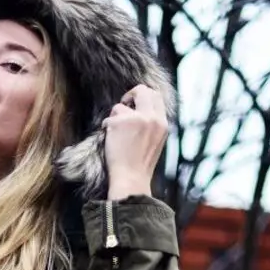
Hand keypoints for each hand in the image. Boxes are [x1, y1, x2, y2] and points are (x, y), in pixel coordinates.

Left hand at [101, 83, 168, 198]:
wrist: (131, 179)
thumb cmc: (140, 165)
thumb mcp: (155, 141)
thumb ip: (151, 123)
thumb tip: (139, 109)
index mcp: (162, 123)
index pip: (156, 96)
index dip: (144, 95)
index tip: (134, 103)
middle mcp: (151, 118)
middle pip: (142, 90)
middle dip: (130, 94)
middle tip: (123, 104)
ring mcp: (136, 119)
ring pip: (120, 106)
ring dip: (115, 119)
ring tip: (116, 136)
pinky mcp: (120, 122)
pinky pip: (109, 119)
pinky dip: (106, 128)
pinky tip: (111, 142)